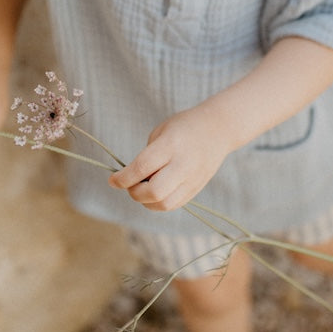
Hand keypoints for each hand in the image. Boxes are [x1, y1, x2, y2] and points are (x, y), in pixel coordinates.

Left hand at [108, 105, 232, 211]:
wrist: (219, 128)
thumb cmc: (184, 126)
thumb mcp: (161, 131)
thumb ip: (147, 156)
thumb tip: (132, 179)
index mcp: (171, 144)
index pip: (142, 167)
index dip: (123, 178)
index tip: (113, 180)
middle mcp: (183, 164)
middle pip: (154, 191)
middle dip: (134, 192)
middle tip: (129, 184)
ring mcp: (192, 178)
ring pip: (164, 203)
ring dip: (146, 201)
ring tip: (143, 188)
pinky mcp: (197, 188)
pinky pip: (173, 205)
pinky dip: (158, 203)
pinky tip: (154, 193)